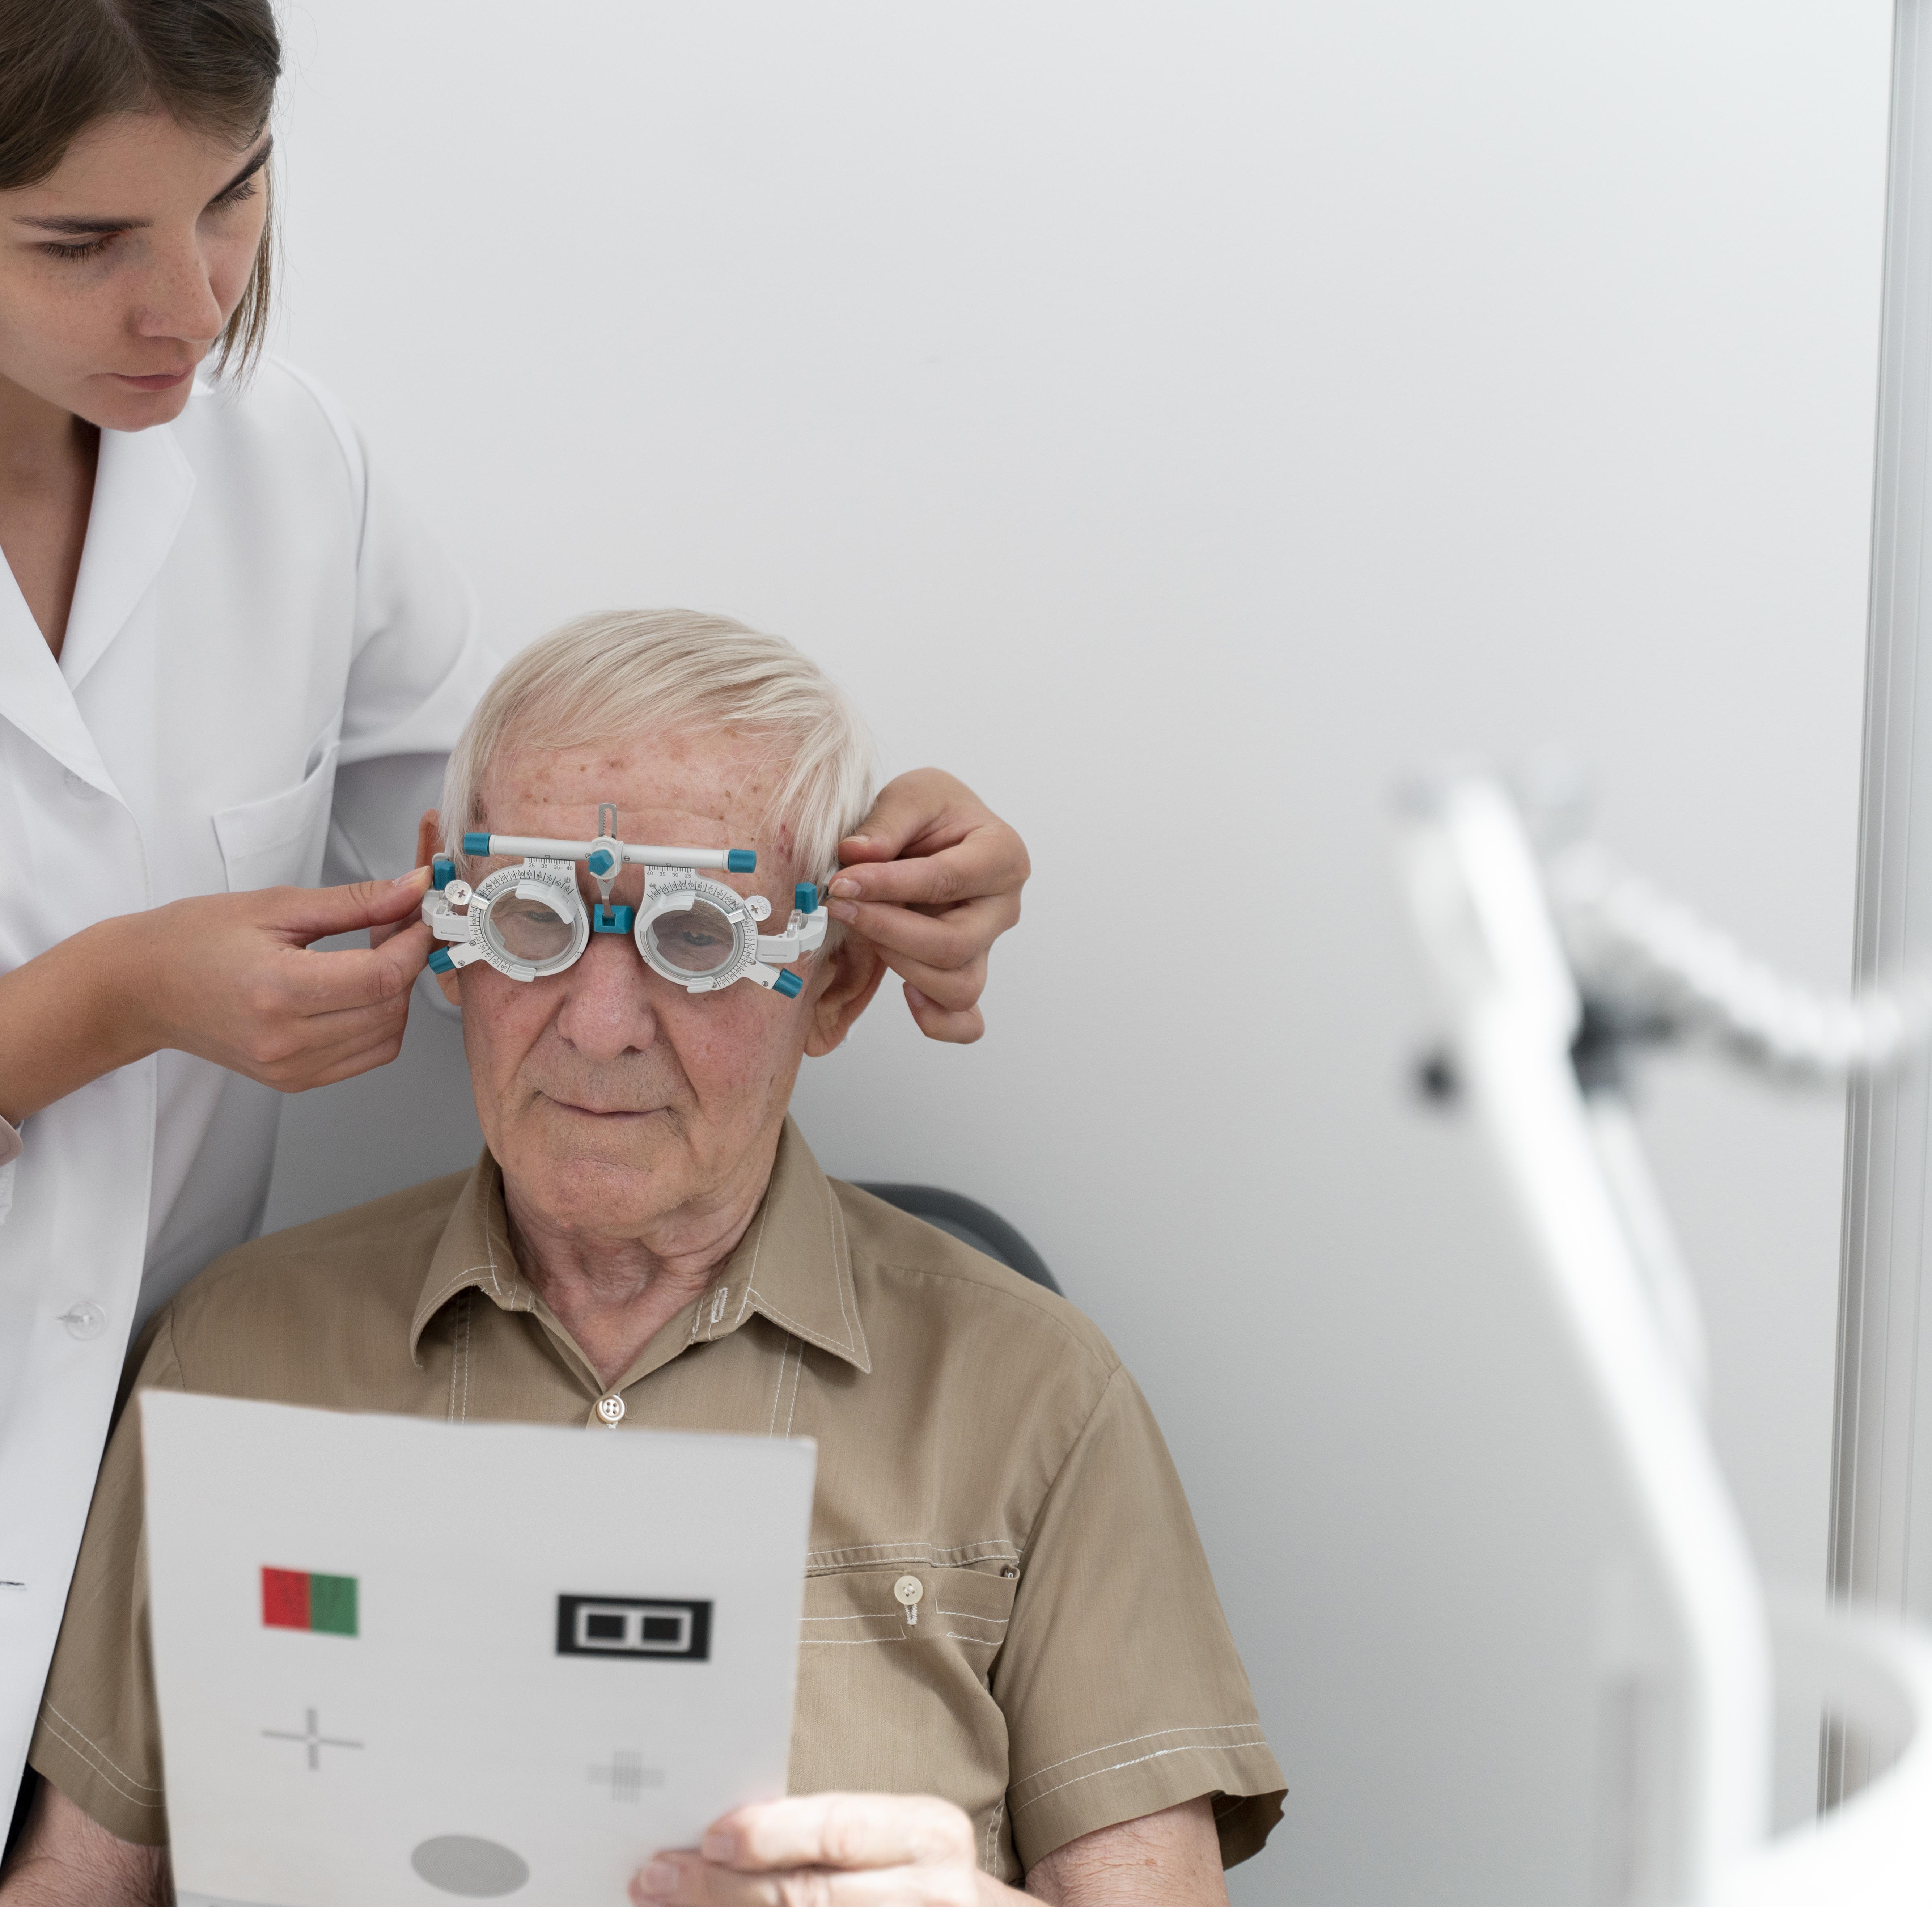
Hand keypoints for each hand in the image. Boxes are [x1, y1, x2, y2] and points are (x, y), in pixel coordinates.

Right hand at [0, 869, 434, 1124]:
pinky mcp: (293, 1080)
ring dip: (394, 996)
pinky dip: (376, 1023)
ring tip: (371, 958)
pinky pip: (364, 1056)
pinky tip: (355, 991)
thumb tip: (412, 887)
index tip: (417, 917)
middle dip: (407, 966)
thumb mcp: (276, 906)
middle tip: (394, 930)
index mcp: (278, 992)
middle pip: (390, 1008)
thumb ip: (355, 902)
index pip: (382, 978)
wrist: (139, 988)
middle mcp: (286, 1041)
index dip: (414, 944)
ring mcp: (291, 1068)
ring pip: (387, 1037)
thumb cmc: (192, 939)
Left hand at [634, 1793, 1010, 1905]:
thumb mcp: (891, 1839)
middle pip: (808, 1896)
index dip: (769, 1835)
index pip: (838, 1830)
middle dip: (722, 1889)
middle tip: (656, 1879)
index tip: (707, 1837)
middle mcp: (934, 1892)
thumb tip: (717, 1834)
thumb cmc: (912, 1876)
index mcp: (931, 1834)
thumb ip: (824, 1834)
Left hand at [830, 770, 1028, 1043]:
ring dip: (902, 967)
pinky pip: (965, 1020)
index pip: (946, 881)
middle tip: (841, 907)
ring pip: (958, 986)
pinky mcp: (969, 971)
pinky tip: (906, 995)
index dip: (888, 886)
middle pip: (954, 945)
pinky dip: (938, 1021)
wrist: (945, 833)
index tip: (841, 881)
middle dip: (888, 931)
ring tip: (865, 935)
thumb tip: (854, 855)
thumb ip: (886, 822)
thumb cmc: (935, 814)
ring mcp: (988, 945)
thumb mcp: (912, 794)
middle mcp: (1004, 907)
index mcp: (1002, 855)